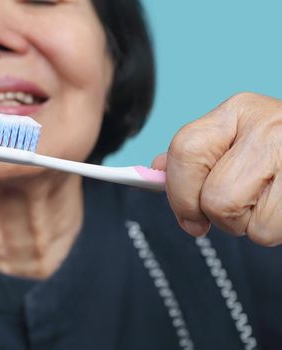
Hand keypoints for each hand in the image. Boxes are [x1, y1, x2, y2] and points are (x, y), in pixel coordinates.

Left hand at [152, 92, 281, 246]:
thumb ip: (197, 156)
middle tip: (239, 207)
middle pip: (212, 197)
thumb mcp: (238, 141)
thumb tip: (153, 170)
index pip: (185, 150)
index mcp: (238, 111)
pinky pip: (267, 231)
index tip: (188, 216)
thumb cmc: (278, 152)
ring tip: (268, 203)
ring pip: (240, 220)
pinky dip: (272, 230)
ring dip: (248, 225)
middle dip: (217, 215)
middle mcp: (268, 127)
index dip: (178, 191)